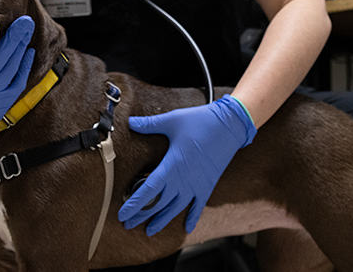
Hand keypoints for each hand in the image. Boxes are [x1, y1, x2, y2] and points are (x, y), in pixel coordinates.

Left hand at [119, 94, 256, 235]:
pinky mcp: (208, 185)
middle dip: (142, 215)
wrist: (230, 125)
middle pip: (158, 204)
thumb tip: (131, 122)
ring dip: (162, 220)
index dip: (135, 204)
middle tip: (128, 224)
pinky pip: (198, 206)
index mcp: (172, 166)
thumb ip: (149, 124)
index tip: (123, 215)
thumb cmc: (200, 122)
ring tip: (150, 231)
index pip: (148, 191)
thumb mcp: (172, 121)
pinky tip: (187, 228)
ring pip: (175, 209)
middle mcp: (183, 180)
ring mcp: (196, 185)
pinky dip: (192, 218)